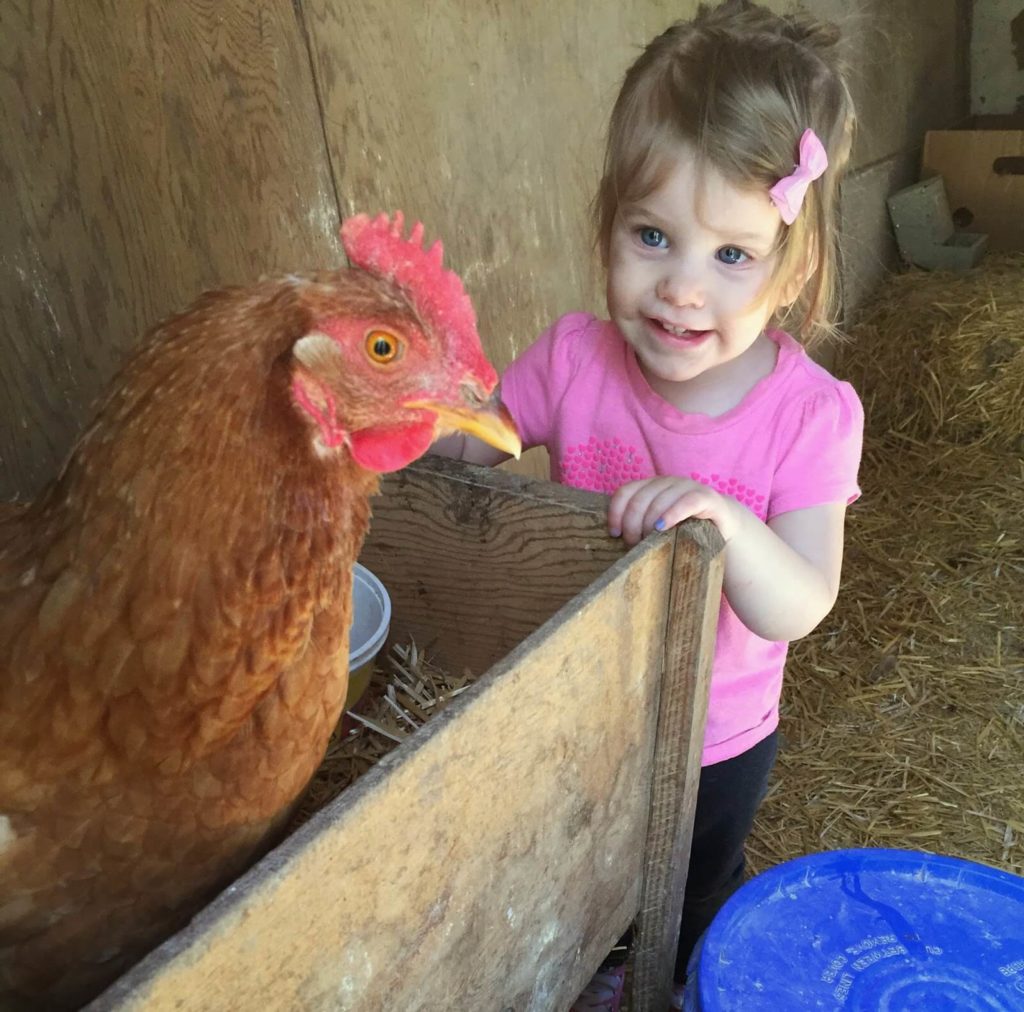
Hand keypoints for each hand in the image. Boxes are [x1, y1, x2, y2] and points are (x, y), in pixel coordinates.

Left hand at [607, 476, 738, 546]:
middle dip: (632, 525)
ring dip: (648, 524)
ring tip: (648, 542)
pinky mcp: (707, 497)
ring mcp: (687, 487)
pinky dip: (671, 514)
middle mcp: (667, 482)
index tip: (614, 533)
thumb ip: (639, 525)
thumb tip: (614, 538)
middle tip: (634, 545)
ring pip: (659, 501)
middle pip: (639, 500)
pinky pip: (686, 502)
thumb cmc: (684, 530)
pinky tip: (662, 528)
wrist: (723, 528)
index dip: (616, 512)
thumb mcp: (658, 526)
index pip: (625, 492)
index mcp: (652, 486)